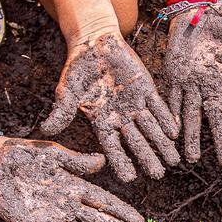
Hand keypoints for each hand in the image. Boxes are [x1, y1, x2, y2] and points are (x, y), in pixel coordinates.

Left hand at [0, 138, 148, 221]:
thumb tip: (102, 161)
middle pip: (100, 221)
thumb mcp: (53, 153)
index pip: (105, 201)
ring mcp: (52, 218)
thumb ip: (77, 161)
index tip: (141, 221)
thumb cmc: (23, 155)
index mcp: (74, 186)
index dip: (123, 212)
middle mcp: (67, 205)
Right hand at [42, 32, 179, 182]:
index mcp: (102, 121)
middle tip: (159, 175)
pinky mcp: (146, 89)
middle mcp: (121, 117)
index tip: (129, 178)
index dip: (121, 162)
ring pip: (151, 128)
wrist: (94, 43)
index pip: (112, 147)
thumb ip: (62, 112)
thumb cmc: (78, 68)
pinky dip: (166, 118)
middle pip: (136, 142)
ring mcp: (135, 104)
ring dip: (162, 143)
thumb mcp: (68, 91)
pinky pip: (158, 107)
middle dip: (147, 158)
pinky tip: (175, 132)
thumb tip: (46, 131)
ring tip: (174, 160)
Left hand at [163, 4, 221, 164]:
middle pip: (217, 117)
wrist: (196, 15)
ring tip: (191, 159)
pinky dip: (171, 115)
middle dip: (220, 139)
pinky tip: (172, 134)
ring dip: (192, 136)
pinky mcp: (175, 78)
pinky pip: (172, 100)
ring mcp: (193, 84)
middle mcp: (212, 86)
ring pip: (192, 114)